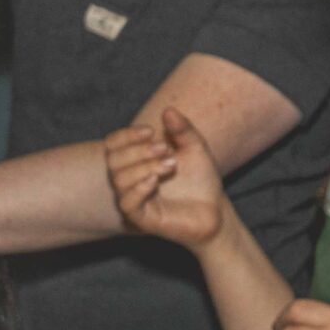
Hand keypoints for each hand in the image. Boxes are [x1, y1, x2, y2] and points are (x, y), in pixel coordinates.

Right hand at [107, 107, 229, 248]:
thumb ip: (183, 129)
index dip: (127, 135)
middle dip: (138, 151)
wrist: (216, 209)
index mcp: (135, 160)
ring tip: (170, 164)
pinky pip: (127, 203)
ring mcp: (134, 199)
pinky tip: (156, 181)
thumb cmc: (201, 179)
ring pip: (119, 180)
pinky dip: (139, 188)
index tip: (151, 131)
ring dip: (143, 167)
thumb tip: (168, 110)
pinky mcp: (141, 219)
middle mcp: (129, 179)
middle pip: (113, 160)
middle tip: (165, 149)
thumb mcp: (195, 148)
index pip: (113, 144)